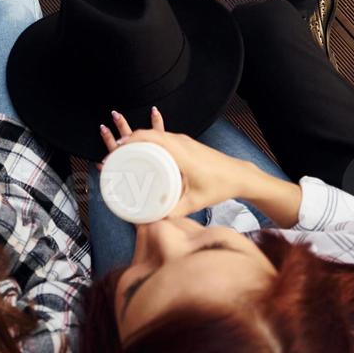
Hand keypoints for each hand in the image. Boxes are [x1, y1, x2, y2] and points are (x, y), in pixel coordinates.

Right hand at [99, 108, 254, 213]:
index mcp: (182, 153)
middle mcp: (182, 143)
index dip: (132, 141)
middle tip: (115, 153)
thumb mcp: (195, 202)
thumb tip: (154, 219)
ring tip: (124, 151)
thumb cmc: (219, 186)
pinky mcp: (187, 143)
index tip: (117, 149)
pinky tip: (144, 149)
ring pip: (157, 133)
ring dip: (140, 138)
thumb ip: (174, 212)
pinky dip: (151, 140)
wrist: (239, 175)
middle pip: (150, 133)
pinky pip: (164, 136)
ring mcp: (185, 141)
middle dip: (129, 139)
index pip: (152, 138)